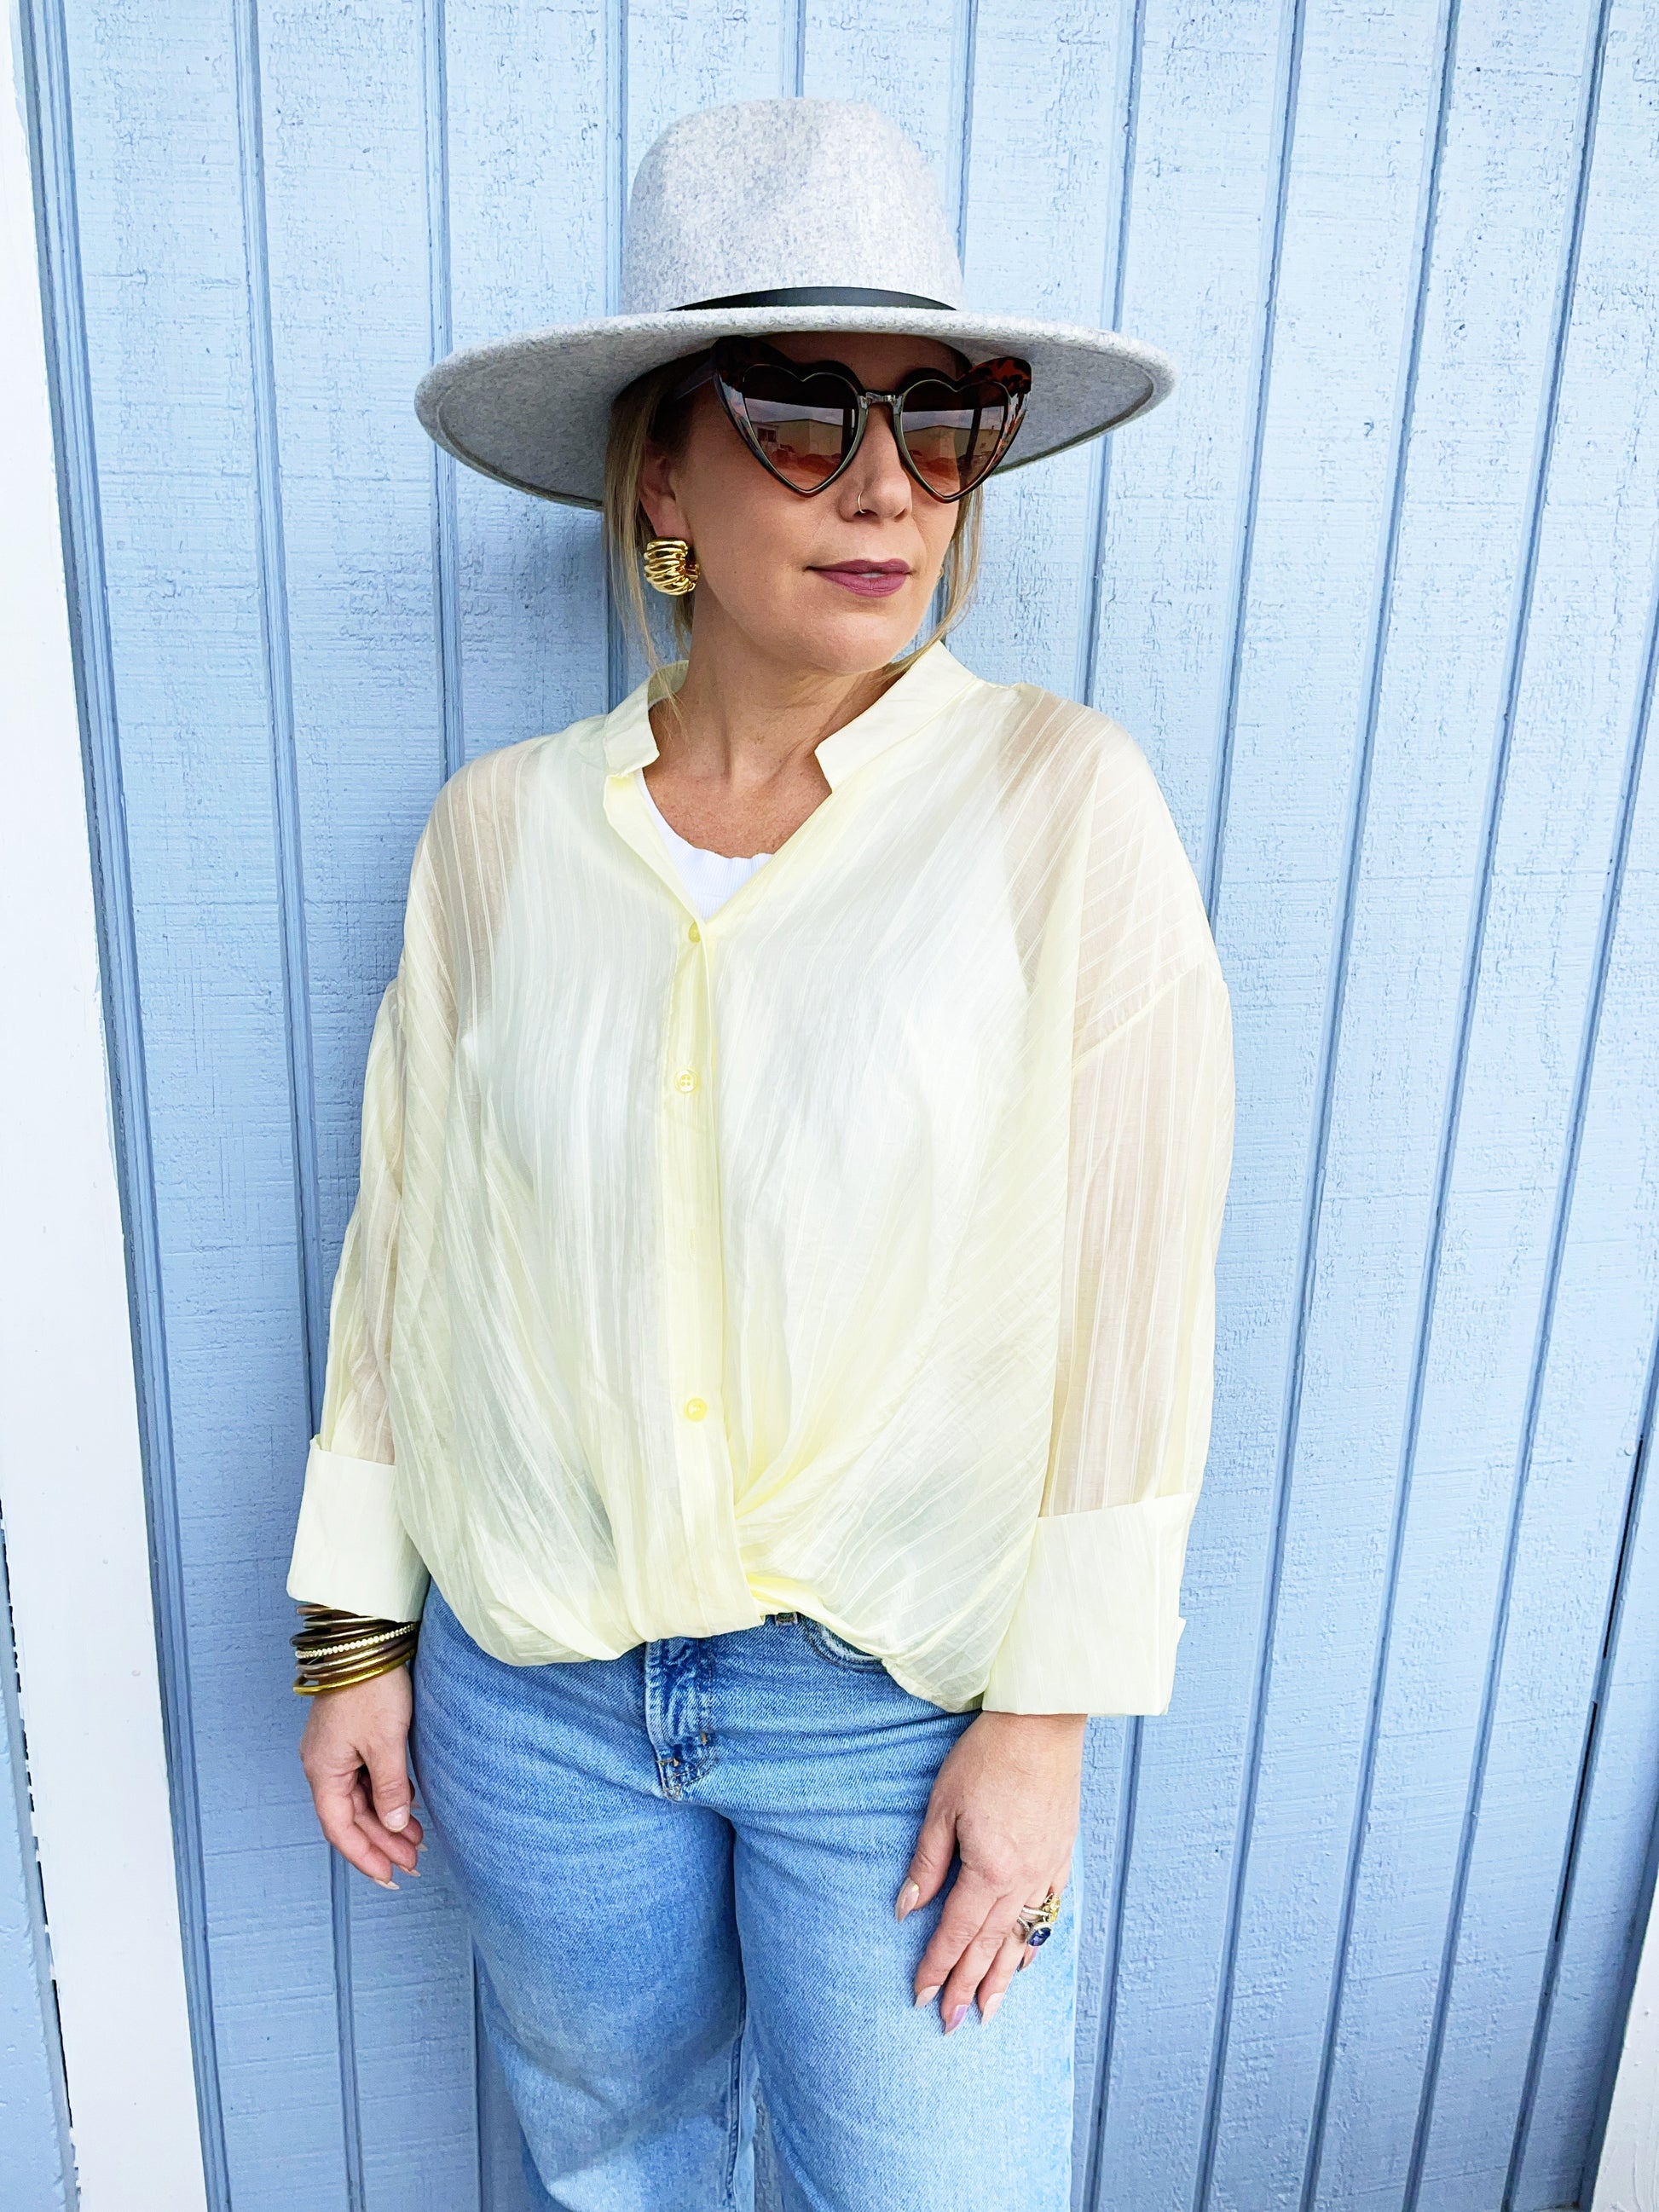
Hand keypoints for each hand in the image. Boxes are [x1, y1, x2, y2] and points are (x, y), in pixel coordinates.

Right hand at [299, 1666, 423, 1887]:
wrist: (367, 1640)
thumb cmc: (371, 1688)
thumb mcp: (385, 1743)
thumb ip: (390, 1788)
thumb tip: (395, 1824)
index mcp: (323, 1771)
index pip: (340, 1829)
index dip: (365, 1856)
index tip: (390, 1877)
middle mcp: (324, 1765)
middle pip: (352, 1816)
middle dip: (382, 1841)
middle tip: (414, 1861)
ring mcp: (336, 1751)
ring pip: (361, 1798)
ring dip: (388, 1820)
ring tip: (418, 1839)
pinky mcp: (351, 1737)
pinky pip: (366, 1778)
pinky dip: (387, 1796)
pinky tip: (409, 1806)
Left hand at [896, 1710, 1084, 2031]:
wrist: (1041, 1724)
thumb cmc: (986, 1757)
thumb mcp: (943, 1806)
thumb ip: (927, 1862)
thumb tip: (907, 1908)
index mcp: (989, 1870)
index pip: (955, 1932)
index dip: (936, 1967)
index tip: (920, 1997)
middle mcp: (1022, 1881)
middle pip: (988, 1946)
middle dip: (966, 1987)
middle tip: (949, 2023)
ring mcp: (1046, 1872)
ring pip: (1021, 1940)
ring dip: (1002, 1979)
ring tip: (988, 2013)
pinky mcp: (1061, 1857)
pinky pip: (1048, 1914)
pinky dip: (1034, 1944)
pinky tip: (1024, 1961)